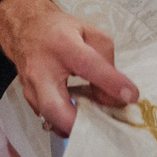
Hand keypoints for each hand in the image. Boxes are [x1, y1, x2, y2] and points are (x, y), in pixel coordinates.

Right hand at [0, 0, 137, 136]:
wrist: (26, 29)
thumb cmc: (61, 32)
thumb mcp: (90, 34)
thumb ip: (106, 61)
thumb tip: (114, 94)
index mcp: (63, 45)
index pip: (87, 65)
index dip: (110, 83)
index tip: (130, 96)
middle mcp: (41, 69)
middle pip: (54, 106)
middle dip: (79, 123)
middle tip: (103, 125)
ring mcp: (31, 87)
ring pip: (49, 118)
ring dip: (74, 127)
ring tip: (95, 122)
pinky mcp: (29, 99)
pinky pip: (48, 118)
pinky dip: (66, 123)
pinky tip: (80, 117)